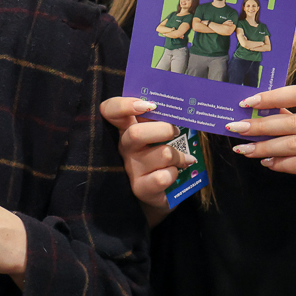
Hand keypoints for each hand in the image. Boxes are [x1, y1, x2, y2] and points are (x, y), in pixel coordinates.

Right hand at [101, 98, 194, 226]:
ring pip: (162, 154)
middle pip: (136, 133)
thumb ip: (162, 118)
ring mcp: (131, 168)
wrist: (158, 192)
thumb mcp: (158, 134)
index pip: (110, 110)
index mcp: (126, 128)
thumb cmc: (159, 156)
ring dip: (179, 156)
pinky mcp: (140, 188)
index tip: (147, 105)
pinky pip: (163, 177)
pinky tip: (175, 173)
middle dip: (163, 130)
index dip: (123, 105)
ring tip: (185, 159)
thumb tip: (182, 102)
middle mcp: (124, 147)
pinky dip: (175, 173)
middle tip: (175, 132)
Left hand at [224, 86, 295, 215]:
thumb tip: (262, 111)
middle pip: (292, 121)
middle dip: (258, 125)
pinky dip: (278, 163)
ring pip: (292, 144)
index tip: (246, 102)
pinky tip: (267, 162)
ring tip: (245, 149)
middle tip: (236, 128)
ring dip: (263, 147)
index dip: (271, 96)